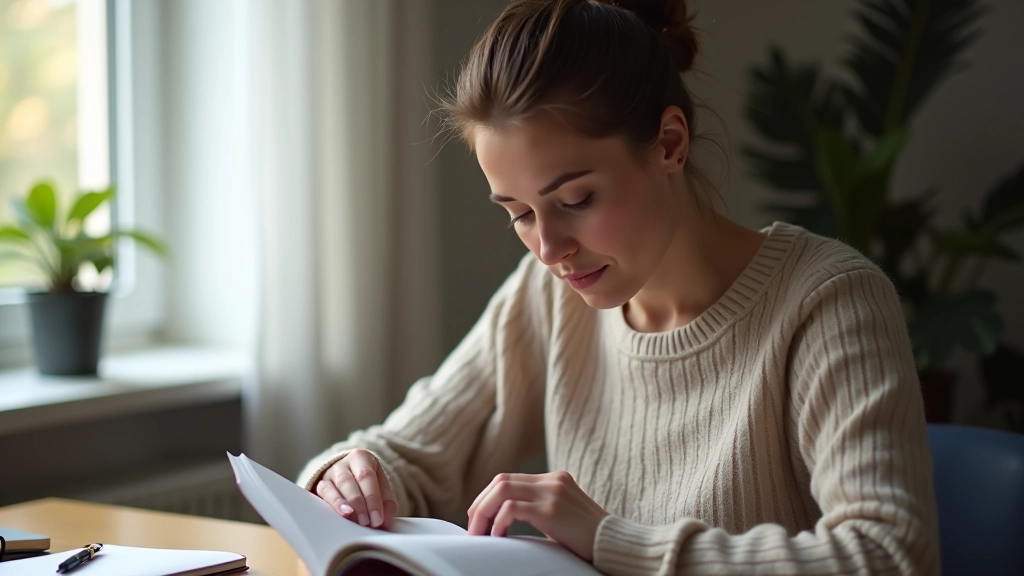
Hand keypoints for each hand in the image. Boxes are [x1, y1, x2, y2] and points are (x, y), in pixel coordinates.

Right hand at [315, 449, 396, 528]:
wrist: (348, 476)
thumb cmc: (367, 483)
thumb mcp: (381, 487)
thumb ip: (386, 504)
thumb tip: (385, 521)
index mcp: (362, 457)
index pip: (367, 476)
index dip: (372, 498)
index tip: (378, 519)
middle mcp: (344, 463)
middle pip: (349, 481)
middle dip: (360, 505)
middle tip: (367, 522)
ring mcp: (330, 473)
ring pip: (335, 488)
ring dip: (346, 506)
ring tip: (355, 521)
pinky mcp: (320, 485)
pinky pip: (325, 494)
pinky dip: (334, 505)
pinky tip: (342, 515)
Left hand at [466, 471, 608, 560]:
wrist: (617, 545)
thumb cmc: (589, 539)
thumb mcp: (562, 516)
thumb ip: (540, 509)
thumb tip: (506, 520)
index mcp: (554, 479)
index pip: (509, 478)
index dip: (488, 498)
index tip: (480, 520)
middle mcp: (552, 480)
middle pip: (500, 481)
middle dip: (480, 504)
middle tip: (473, 528)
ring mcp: (552, 493)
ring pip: (501, 490)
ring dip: (483, 512)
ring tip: (480, 534)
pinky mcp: (551, 510)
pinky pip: (511, 509)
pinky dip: (498, 522)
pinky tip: (498, 537)